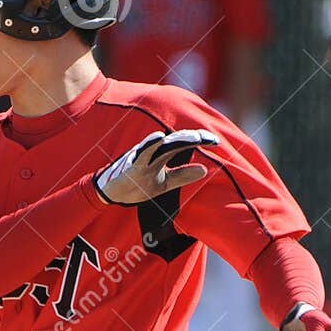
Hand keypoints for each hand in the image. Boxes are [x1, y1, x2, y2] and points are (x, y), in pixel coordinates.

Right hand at [95, 129, 218, 205]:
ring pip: (162, 144)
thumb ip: (182, 175)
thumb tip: (204, 170)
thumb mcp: (165, 183)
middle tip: (211, 139)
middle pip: (177, 141)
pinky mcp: (132, 164)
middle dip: (193, 138)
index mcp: (163, 155)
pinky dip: (150, 144)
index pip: (184, 144)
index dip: (200, 141)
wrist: (114, 193)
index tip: (216, 142)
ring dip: (178, 139)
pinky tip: (159, 138)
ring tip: (194, 137)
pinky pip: (142, 153)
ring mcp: (143, 156)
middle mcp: (155, 152)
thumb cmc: (139, 184)